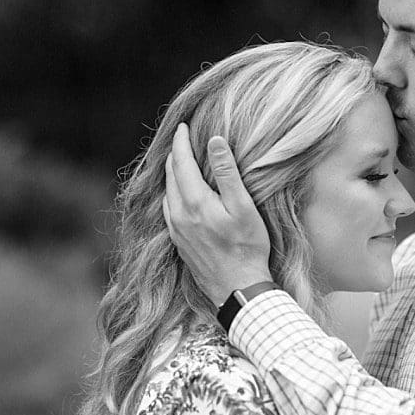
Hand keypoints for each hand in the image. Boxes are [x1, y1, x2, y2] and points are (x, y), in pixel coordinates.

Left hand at [163, 125, 274, 304]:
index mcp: (194, 202)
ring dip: (172, 173)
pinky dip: (172, 192)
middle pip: (170, 175)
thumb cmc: (247, 248)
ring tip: (180, 160)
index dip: (181, 141)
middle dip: (175, 153)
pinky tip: (181, 193)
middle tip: (182, 138)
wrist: (237, 288)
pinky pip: (168, 209)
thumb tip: (215, 141)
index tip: (183, 126)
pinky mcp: (178, 242)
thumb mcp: (243, 207)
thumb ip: (227, 173)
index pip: (181, 162)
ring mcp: (176, 230)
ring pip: (167, 192)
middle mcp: (179, 214)